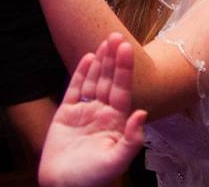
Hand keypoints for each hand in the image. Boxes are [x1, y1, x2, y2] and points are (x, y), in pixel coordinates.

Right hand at [38, 34, 146, 186]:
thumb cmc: (92, 179)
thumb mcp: (116, 161)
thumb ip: (132, 139)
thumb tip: (142, 114)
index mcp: (117, 121)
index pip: (123, 89)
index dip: (124, 69)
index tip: (126, 48)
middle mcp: (103, 113)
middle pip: (109, 80)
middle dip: (113, 59)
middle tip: (116, 35)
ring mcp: (85, 112)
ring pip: (94, 81)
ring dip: (99, 62)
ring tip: (104, 42)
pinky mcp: (66, 114)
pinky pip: (75, 90)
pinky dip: (81, 74)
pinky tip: (87, 58)